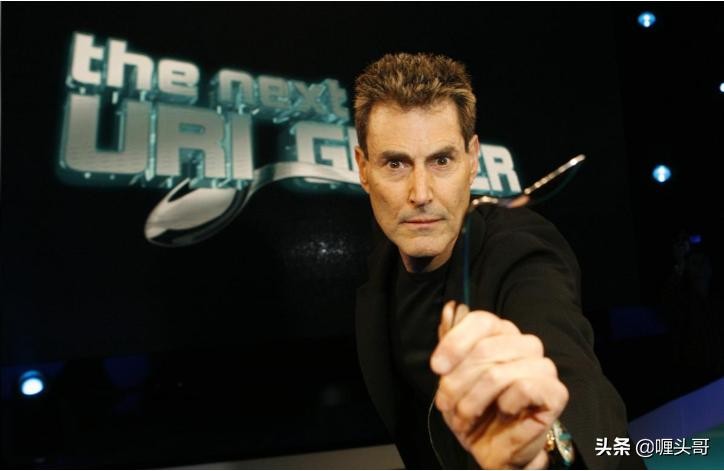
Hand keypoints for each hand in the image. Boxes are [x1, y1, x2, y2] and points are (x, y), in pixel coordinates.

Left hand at [430, 301, 568, 468]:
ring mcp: (543, 366)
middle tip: (445, 404)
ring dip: (473, 400)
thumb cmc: (473, 409)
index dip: (455, 343)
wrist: (491, 448)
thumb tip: (450, 308)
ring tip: (464, 416)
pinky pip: (523, 387)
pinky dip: (505, 404)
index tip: (436, 368)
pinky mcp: (556, 392)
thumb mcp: (452, 375)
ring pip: (499, 372)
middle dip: (457, 381)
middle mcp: (525, 343)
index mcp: (502, 333)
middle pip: (485, 348)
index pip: (482, 320)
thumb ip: (451, 342)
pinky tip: (503, 412)